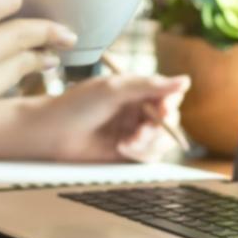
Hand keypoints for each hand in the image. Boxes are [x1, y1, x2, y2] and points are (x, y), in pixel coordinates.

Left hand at [31, 74, 189, 162]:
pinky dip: (141, 154)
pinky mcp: (128, 152)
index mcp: (136, 89)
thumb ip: (150, 85)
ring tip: (127, 142)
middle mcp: (138, 109)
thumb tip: (185, 81)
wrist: (52, 132)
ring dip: (149, 143)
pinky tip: (121, 148)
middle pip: (170, 119)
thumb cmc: (77, 104)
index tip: (161, 111)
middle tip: (141, 130)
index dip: (170, 103)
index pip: (168, 94)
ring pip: (162, 140)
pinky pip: (150, 156)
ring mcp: (134, 131)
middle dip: (159, 127)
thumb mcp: (114, 89)